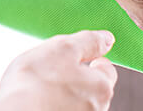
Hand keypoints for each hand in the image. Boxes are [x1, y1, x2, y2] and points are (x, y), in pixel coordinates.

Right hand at [0, 31, 117, 110]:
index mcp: (101, 87)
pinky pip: (62, 108)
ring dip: (63, 92)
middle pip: (91, 86)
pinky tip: (38, 100)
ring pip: (76, 100)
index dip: (91, 57)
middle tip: (52, 69)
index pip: (107, 68)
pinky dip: (53, 104)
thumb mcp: (62, 49)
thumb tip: (106, 38)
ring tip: (41, 86)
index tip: (75, 55)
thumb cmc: (35, 84)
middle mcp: (96, 109)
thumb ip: (88, 42)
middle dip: (75, 76)